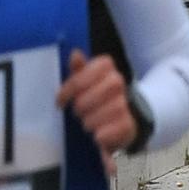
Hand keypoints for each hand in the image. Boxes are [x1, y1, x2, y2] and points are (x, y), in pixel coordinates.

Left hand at [56, 48, 134, 173]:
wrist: (121, 118)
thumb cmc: (96, 96)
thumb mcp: (85, 80)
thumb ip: (78, 68)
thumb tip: (75, 53)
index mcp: (105, 66)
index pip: (80, 77)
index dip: (68, 91)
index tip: (60, 102)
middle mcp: (117, 81)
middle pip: (86, 98)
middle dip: (79, 108)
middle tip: (78, 112)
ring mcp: (124, 102)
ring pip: (97, 115)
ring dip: (88, 122)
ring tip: (88, 123)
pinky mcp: (128, 124)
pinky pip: (107, 132)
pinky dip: (100, 136)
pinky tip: (98, 135)